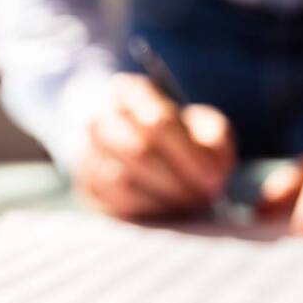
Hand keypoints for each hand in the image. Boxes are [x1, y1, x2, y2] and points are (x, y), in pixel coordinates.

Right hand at [75, 73, 234, 218]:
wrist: (145, 151)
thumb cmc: (180, 137)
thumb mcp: (204, 126)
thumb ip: (215, 140)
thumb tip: (213, 171)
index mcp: (129, 92)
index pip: (157, 121)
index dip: (189, 155)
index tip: (213, 179)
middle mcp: (101, 118)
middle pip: (138, 151)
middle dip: (176, 180)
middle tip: (203, 198)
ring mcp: (88, 153)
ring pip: (121, 179)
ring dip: (161, 197)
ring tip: (187, 204)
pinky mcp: (87, 186)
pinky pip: (113, 202)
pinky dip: (145, 210)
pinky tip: (165, 210)